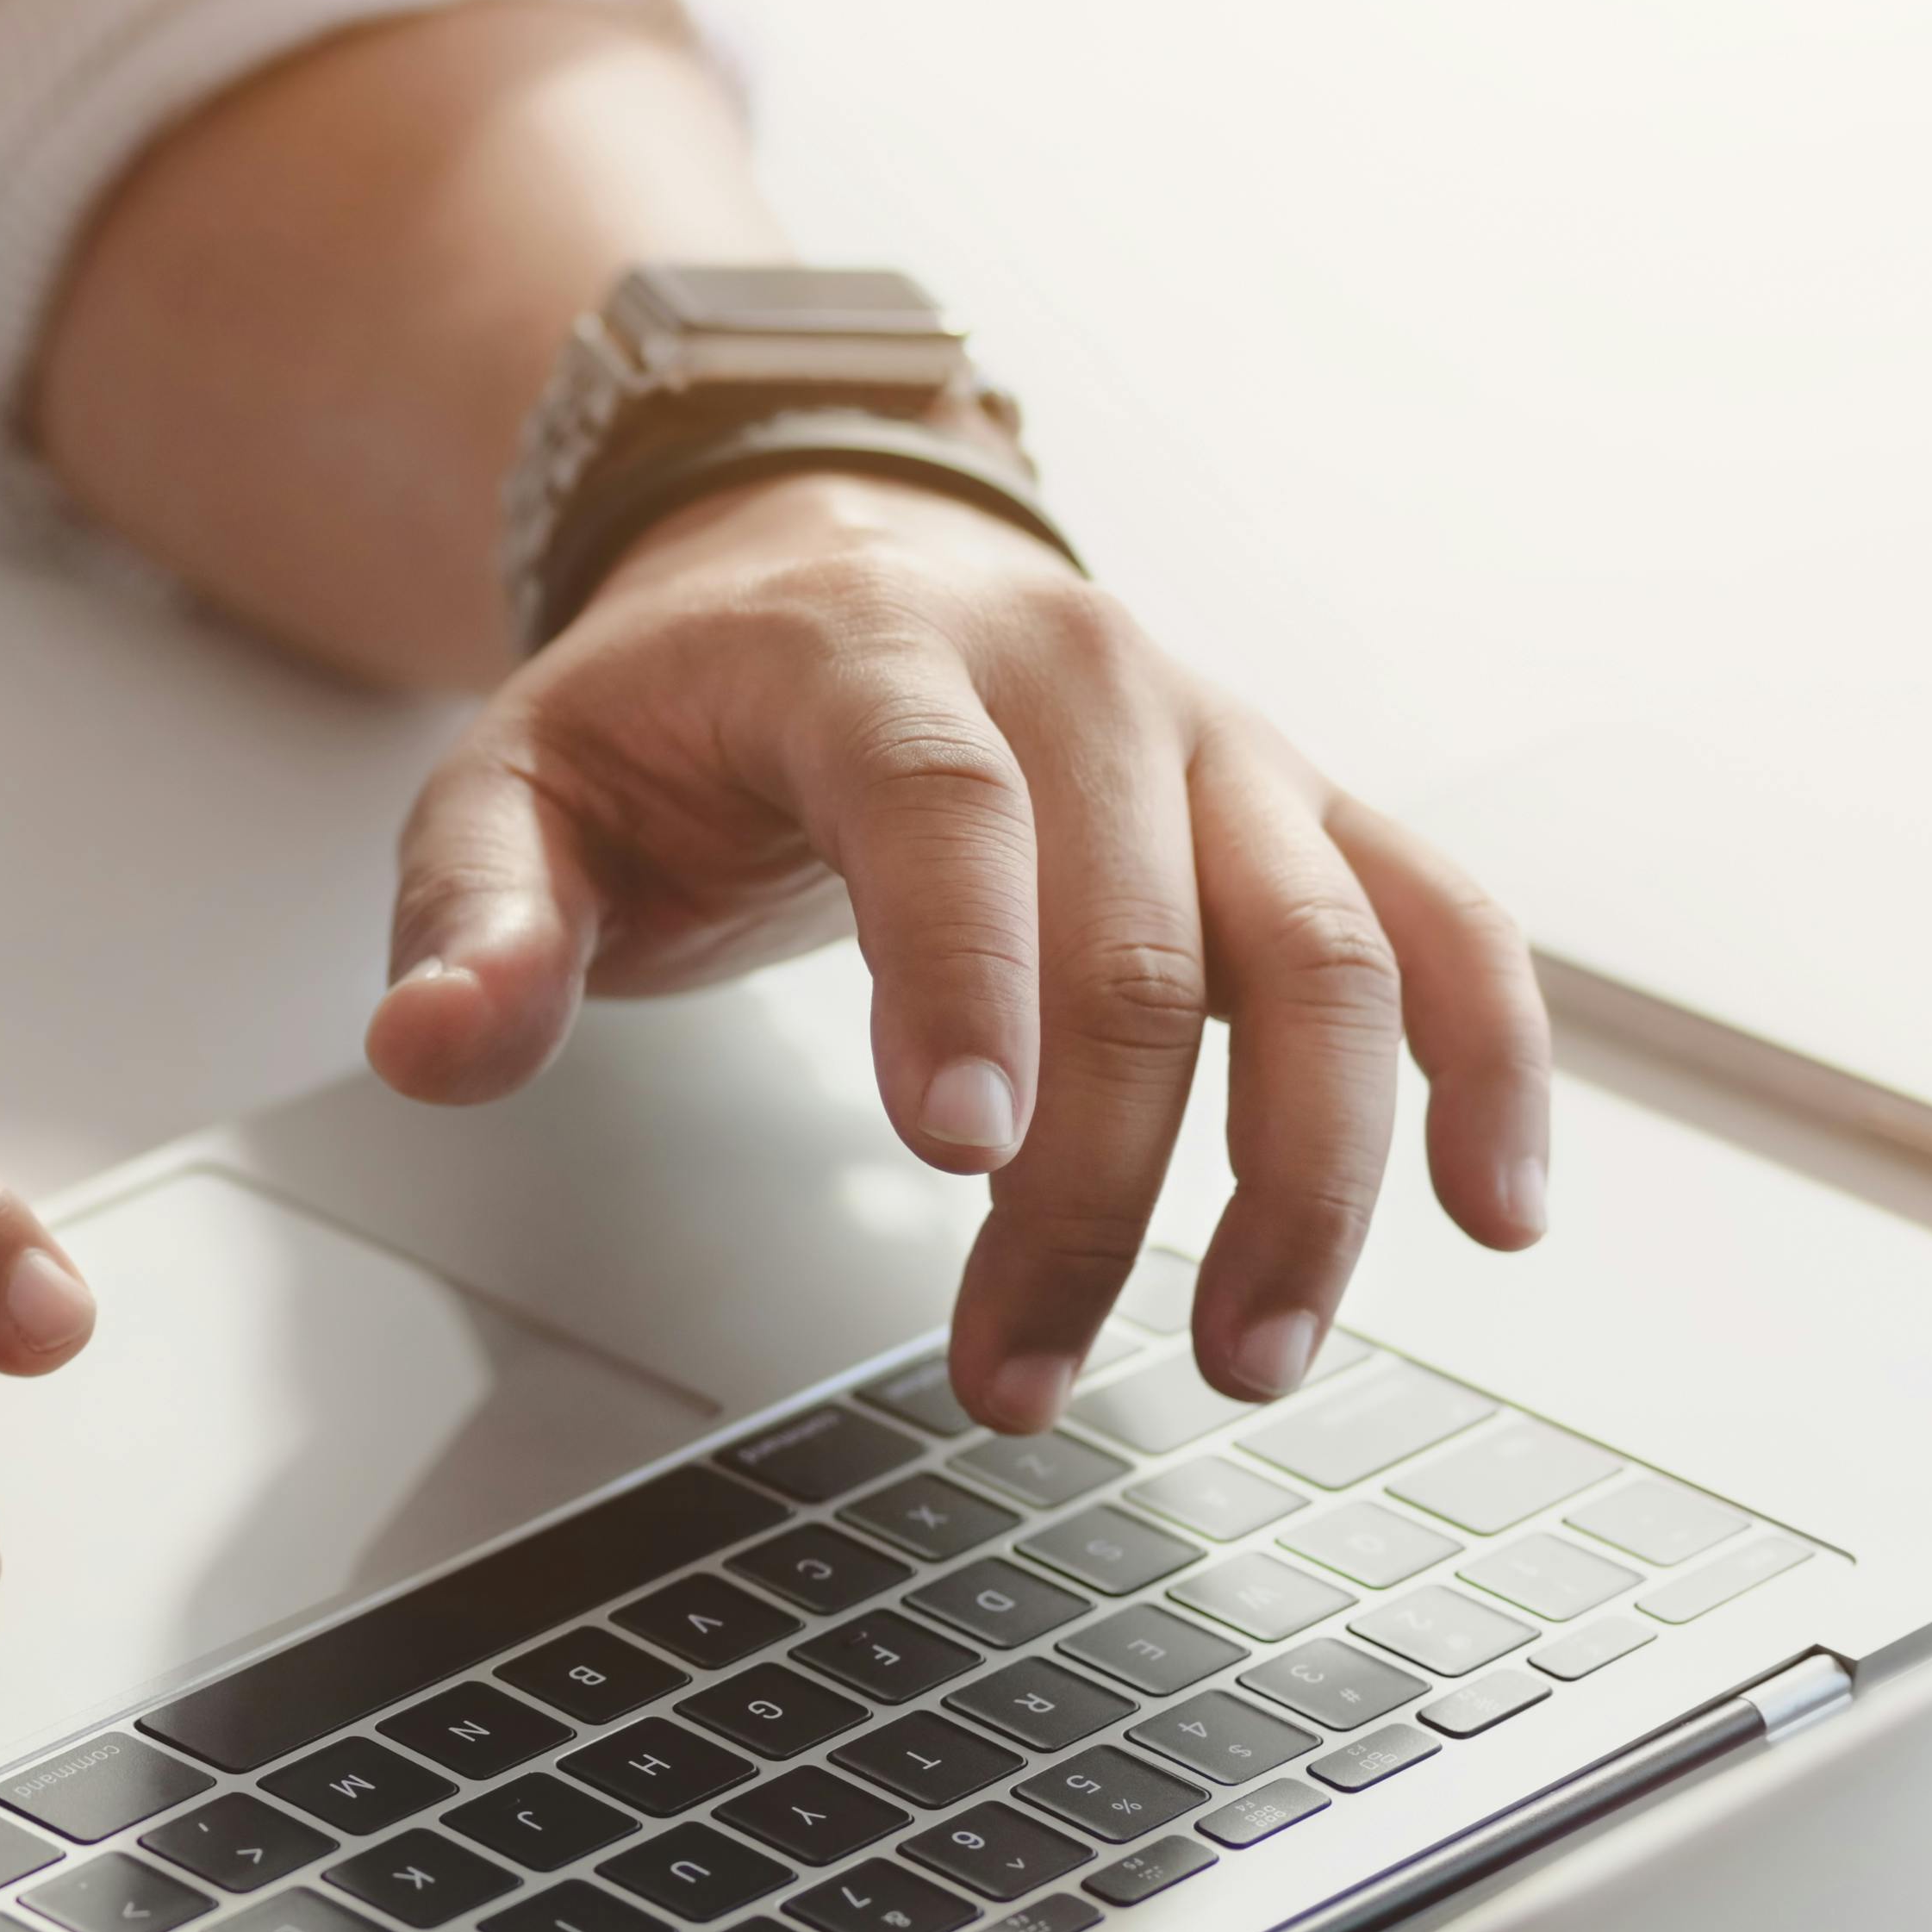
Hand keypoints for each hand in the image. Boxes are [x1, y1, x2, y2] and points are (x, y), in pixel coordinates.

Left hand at [363, 476, 1549, 1426]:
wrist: (820, 558)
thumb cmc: (675, 709)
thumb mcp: (513, 787)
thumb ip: (470, 918)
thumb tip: (435, 1046)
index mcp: (870, 652)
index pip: (937, 807)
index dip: (964, 975)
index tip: (962, 1153)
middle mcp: (1081, 674)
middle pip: (1135, 935)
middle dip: (1097, 1180)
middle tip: (1017, 1374)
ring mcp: (1218, 741)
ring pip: (1323, 951)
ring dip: (1307, 1171)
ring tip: (1239, 1356)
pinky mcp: (1304, 806)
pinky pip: (1440, 924)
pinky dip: (1493, 1065)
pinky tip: (1496, 1214)